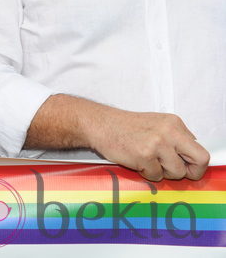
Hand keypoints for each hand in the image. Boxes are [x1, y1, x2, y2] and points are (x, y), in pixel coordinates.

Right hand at [88, 109, 208, 180]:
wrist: (99, 124)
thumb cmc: (124, 126)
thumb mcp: (156, 124)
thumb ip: (174, 137)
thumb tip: (190, 158)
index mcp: (174, 123)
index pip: (199, 148)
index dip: (193, 162)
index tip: (186, 167)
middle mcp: (169, 131)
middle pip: (200, 160)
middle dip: (191, 172)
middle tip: (176, 172)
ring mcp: (157, 143)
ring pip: (177, 172)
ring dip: (163, 173)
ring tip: (149, 163)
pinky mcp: (144, 156)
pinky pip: (156, 176)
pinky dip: (147, 173)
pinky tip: (137, 162)